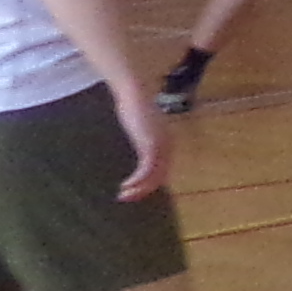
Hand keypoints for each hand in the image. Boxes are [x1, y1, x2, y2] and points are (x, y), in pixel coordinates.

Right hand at [110, 86, 169, 201]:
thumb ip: (143, 139)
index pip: (162, 170)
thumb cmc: (134, 107)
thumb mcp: (141, 128)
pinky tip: (126, 186)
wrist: (134, 92)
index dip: (149, 183)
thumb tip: (137, 148)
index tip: (134, 191)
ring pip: (154, 177)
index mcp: (167, 143)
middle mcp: (168, 146)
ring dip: (139, 189)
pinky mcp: (151, 145)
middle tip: (127, 198)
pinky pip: (146, 170)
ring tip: (123, 195)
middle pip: (160, 177)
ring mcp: (161, 146)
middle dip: (144, 190)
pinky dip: (137, 181)